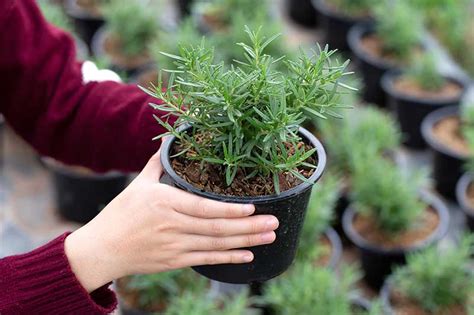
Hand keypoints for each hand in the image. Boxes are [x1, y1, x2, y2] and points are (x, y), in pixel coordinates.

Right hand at [65, 151, 278, 291]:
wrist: (103, 249)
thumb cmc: (121, 214)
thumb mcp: (138, 184)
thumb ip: (158, 164)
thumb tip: (170, 141)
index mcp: (165, 203)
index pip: (204, 207)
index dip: (230, 210)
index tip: (252, 207)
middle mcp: (172, 226)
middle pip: (217, 228)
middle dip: (249, 226)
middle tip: (274, 223)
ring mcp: (175, 246)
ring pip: (216, 245)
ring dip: (245, 241)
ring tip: (269, 236)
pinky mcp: (175, 262)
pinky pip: (207, 260)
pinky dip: (229, 258)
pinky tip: (248, 256)